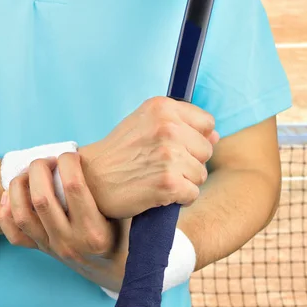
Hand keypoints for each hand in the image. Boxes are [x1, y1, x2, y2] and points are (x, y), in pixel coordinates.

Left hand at [0, 154, 129, 291]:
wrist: (118, 273)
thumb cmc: (129, 236)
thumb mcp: (136, 218)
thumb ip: (134, 195)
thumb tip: (135, 162)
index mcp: (95, 233)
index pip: (74, 187)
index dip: (69, 162)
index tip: (72, 154)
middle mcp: (70, 242)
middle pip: (41, 198)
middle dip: (40, 169)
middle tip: (49, 159)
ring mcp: (53, 248)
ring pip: (21, 214)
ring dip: (19, 186)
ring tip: (30, 172)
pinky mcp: (42, 250)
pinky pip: (14, 234)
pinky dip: (5, 212)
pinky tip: (13, 194)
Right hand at [79, 96, 218, 218]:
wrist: (91, 179)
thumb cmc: (118, 154)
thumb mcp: (145, 126)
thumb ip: (181, 126)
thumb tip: (215, 136)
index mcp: (162, 107)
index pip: (207, 123)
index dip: (193, 138)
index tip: (172, 147)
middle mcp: (167, 127)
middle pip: (206, 150)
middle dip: (189, 162)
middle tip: (159, 166)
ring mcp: (169, 155)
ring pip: (200, 174)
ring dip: (183, 182)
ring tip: (157, 179)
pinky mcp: (169, 182)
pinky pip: (192, 194)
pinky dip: (178, 199)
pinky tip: (158, 193)